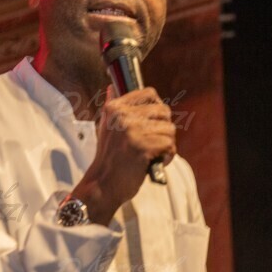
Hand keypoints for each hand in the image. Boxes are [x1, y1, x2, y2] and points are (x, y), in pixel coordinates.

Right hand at [70, 87, 175, 224]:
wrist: (102, 184)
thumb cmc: (108, 157)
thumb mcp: (106, 127)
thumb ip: (113, 108)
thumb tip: (112, 87)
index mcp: (115, 108)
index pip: (150, 93)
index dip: (157, 107)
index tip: (154, 121)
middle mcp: (123, 116)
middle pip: (163, 111)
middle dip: (164, 128)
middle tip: (155, 142)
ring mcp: (133, 131)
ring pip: (169, 129)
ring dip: (167, 144)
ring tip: (154, 154)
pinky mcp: (142, 147)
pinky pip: (169, 144)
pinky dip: (168, 155)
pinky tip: (156, 161)